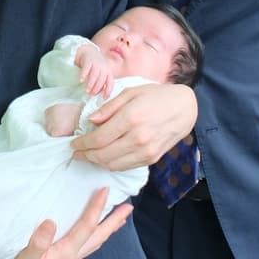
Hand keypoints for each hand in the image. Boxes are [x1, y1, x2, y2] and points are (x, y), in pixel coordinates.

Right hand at [0, 187, 130, 258]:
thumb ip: (37, 244)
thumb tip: (51, 222)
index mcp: (66, 253)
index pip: (86, 227)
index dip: (96, 207)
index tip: (105, 189)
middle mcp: (72, 255)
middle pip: (99, 235)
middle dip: (114, 221)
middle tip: (129, 207)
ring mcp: (68, 257)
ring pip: (94, 240)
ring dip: (106, 227)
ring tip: (117, 216)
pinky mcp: (61, 257)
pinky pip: (85, 242)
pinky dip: (94, 232)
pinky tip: (91, 229)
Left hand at [69, 83, 196, 171]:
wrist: (185, 108)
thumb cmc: (157, 96)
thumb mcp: (131, 92)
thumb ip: (109, 107)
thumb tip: (91, 120)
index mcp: (131, 118)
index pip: (99, 138)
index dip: (83, 144)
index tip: (73, 143)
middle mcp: (138, 137)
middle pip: (104, 154)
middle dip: (86, 155)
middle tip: (76, 152)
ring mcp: (146, 151)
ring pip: (113, 164)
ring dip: (96, 162)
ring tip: (88, 156)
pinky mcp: (152, 158)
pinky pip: (126, 166)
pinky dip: (111, 164)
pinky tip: (105, 158)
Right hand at [74, 42, 114, 98]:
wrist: (89, 51)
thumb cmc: (96, 65)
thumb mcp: (101, 73)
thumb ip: (101, 82)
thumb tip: (98, 95)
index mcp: (108, 72)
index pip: (110, 83)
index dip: (108, 91)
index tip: (104, 98)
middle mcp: (104, 68)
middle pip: (101, 80)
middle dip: (97, 89)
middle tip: (91, 94)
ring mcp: (96, 64)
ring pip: (95, 75)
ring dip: (91, 84)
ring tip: (87, 90)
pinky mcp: (88, 60)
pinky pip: (86, 68)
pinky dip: (83, 75)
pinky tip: (81, 80)